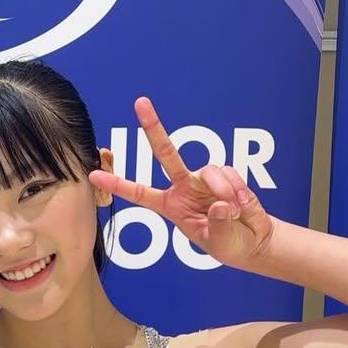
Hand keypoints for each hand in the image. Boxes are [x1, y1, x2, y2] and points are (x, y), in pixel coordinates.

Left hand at [89, 97, 273, 267]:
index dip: (117, 184)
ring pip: (208, 170)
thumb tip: (218, 203)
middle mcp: (183, 187)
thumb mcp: (217, 242)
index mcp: (170, 206)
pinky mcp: (225, 174)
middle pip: (165, 153)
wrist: (254, 240)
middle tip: (140, 103)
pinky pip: (228, 172)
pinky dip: (236, 189)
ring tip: (233, 212)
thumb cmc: (228, 244)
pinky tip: (241, 204)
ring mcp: (203, 178)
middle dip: (153, 128)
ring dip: (222, 190)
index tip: (93, 175)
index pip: (138, 193)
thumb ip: (216, 224)